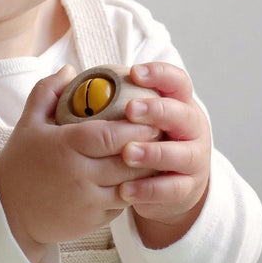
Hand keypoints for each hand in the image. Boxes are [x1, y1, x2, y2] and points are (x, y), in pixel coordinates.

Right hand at [0, 66, 158, 262]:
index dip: (134, 127)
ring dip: (147, 170)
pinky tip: (142, 177)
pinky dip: (134, 190)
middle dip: (149, 146)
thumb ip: (47, 91)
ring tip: (159, 153)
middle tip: (163, 131)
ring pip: (131, 184)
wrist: (8, 211)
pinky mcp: (93, 220)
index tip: (149, 116)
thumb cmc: (21, 162)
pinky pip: (123, 204)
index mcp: (65, 146)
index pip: (109, 135)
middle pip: (126, 159)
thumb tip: (70, 69)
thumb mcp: (29, 123)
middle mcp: (78, 175)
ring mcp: (87, 200)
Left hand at [118, 62, 210, 248]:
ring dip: (153, 153)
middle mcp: (191, 127)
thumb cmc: (141, 139)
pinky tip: (125, 190)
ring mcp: (193, 158)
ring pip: (180, 154)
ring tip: (127, 153)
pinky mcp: (187, 187)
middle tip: (130, 110)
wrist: (169, 184)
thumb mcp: (132, 116)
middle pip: (182, 114)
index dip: (159, 74)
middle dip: (157, 111)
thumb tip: (67, 73)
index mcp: (178, 102)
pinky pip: (171, 189)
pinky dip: (149, 189)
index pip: (176, 81)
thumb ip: (106, 96)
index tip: (133, 72)